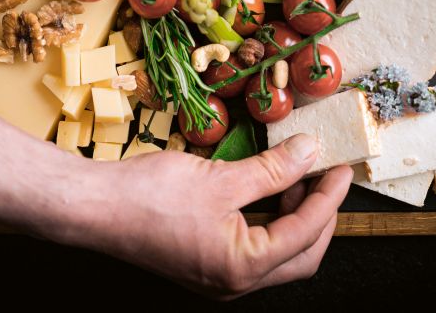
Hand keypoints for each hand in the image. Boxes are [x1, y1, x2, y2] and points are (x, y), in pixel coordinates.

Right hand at [69, 134, 352, 299]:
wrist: (94, 207)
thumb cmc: (149, 196)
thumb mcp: (222, 178)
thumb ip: (273, 169)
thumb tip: (310, 153)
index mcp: (243, 267)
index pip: (306, 233)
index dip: (329, 197)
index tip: (341, 167)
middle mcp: (234, 282)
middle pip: (300, 254)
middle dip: (318, 214)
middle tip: (324, 175)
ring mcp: (217, 276)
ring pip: (276, 253)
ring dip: (293, 217)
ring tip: (296, 177)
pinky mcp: (204, 263)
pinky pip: (251, 248)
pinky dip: (266, 220)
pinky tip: (264, 190)